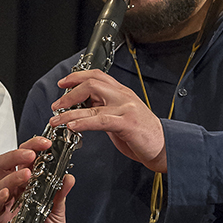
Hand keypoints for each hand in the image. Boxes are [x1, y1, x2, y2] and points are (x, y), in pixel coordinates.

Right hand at [0, 136, 73, 222]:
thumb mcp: (58, 211)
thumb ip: (61, 194)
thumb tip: (69, 177)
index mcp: (27, 183)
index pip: (24, 158)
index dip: (33, 146)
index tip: (47, 143)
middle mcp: (14, 190)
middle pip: (6, 163)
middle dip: (18, 153)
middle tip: (33, 152)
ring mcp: (5, 203)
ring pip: (0, 181)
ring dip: (14, 174)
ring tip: (28, 173)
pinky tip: (7, 193)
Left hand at [48, 70, 166, 172]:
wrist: (165, 147)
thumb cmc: (143, 135)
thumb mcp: (120, 117)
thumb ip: (104, 110)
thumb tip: (82, 109)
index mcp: (121, 93)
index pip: (97, 76)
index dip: (77, 76)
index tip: (63, 83)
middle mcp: (123, 96)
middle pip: (92, 84)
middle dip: (69, 93)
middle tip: (57, 105)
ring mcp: (126, 108)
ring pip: (92, 103)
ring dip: (69, 112)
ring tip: (56, 120)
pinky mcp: (127, 123)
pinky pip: (100, 120)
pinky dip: (83, 123)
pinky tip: (72, 126)